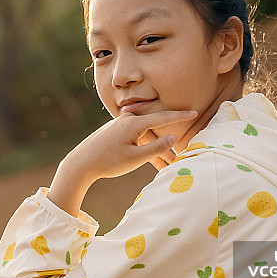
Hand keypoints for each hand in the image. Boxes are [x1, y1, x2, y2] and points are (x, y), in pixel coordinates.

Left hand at [48, 110, 196, 215]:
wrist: (81, 163)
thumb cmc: (108, 162)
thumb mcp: (135, 158)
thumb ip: (156, 148)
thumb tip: (174, 137)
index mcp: (133, 123)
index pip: (163, 117)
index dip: (180, 116)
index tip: (194, 112)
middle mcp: (127, 120)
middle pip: (154, 129)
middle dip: (167, 143)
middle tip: (180, 155)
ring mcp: (119, 125)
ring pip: (145, 136)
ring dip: (155, 150)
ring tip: (166, 165)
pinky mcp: (114, 132)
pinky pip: (135, 138)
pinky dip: (144, 148)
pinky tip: (150, 160)